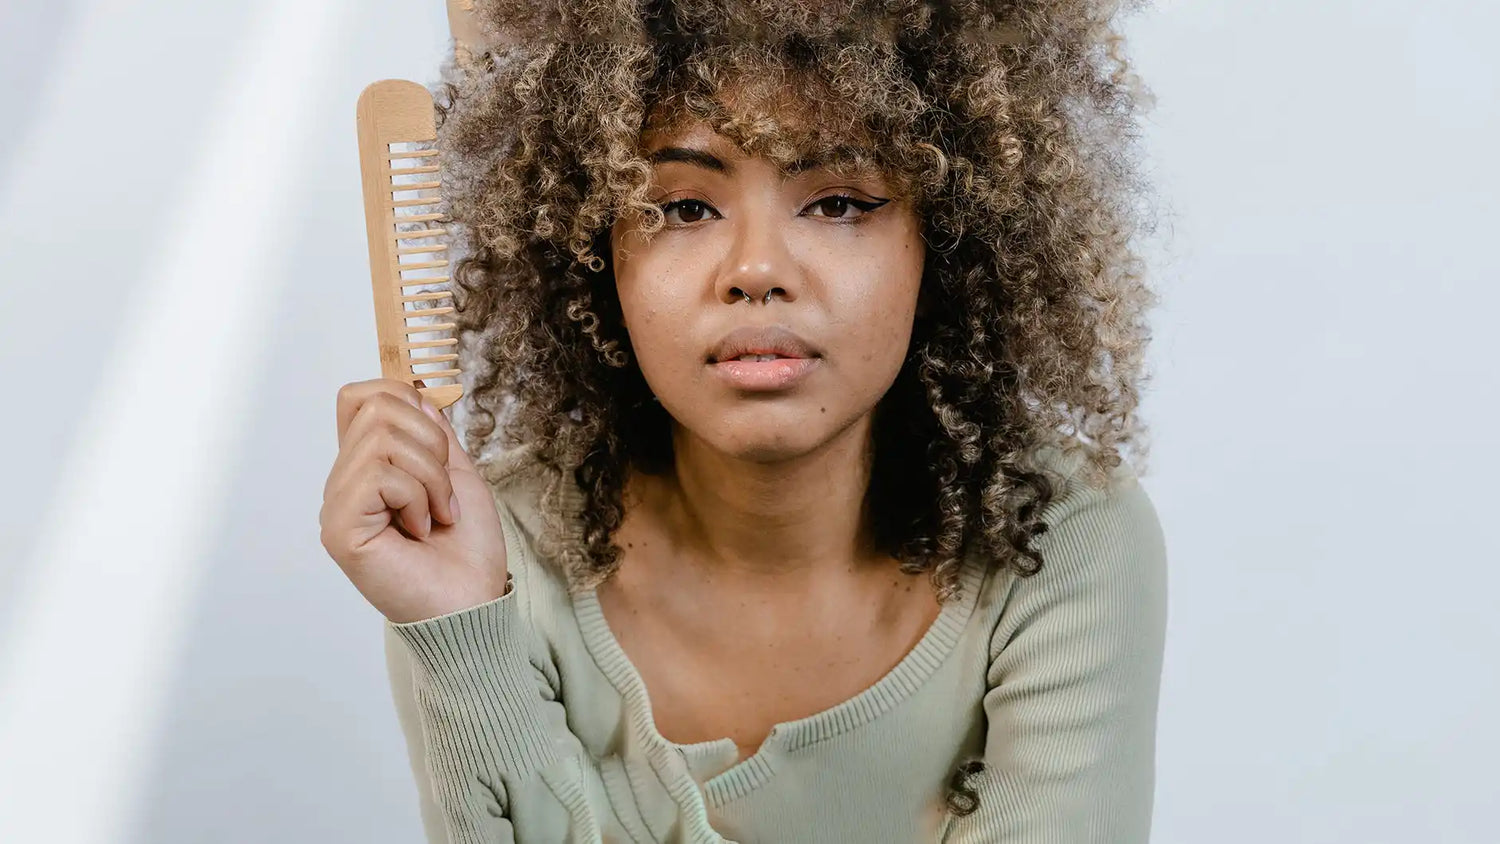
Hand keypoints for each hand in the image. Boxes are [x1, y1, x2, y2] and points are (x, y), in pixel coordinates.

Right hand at [319, 378, 508, 623]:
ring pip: (382, 438)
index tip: (437, 443)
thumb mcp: (458, 474)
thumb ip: (432, 434)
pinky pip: (380, 475)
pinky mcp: (340, 527)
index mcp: (368, 467)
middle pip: (376, 407)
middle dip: (430, 444)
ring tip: (436, 516)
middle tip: (443, 494)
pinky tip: (419, 531)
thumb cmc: (467, 550)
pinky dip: (418, 497)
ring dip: (430, 477)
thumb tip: (413, 394)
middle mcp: (345, 483)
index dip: (402, 400)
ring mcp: (339, 505)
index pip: (359, 397)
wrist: (473, 603)